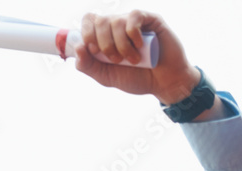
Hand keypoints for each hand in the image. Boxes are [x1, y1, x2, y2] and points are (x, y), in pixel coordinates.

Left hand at [75, 10, 199, 105]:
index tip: (95, 52)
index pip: (88, 21)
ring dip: (121, 45)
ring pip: (116, 20)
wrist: (163, 83)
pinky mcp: (151, 20)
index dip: (87, 35)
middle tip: (116, 60)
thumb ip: (88, 65)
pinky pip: (134, 16)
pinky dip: (132, 34)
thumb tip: (77, 47)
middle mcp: (117, 26)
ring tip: (132, 60)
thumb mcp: (106, 76)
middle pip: (99, 21)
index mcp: (104, 36)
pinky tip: (139, 46)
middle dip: (104, 44)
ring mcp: (134, 22)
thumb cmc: (135, 78)